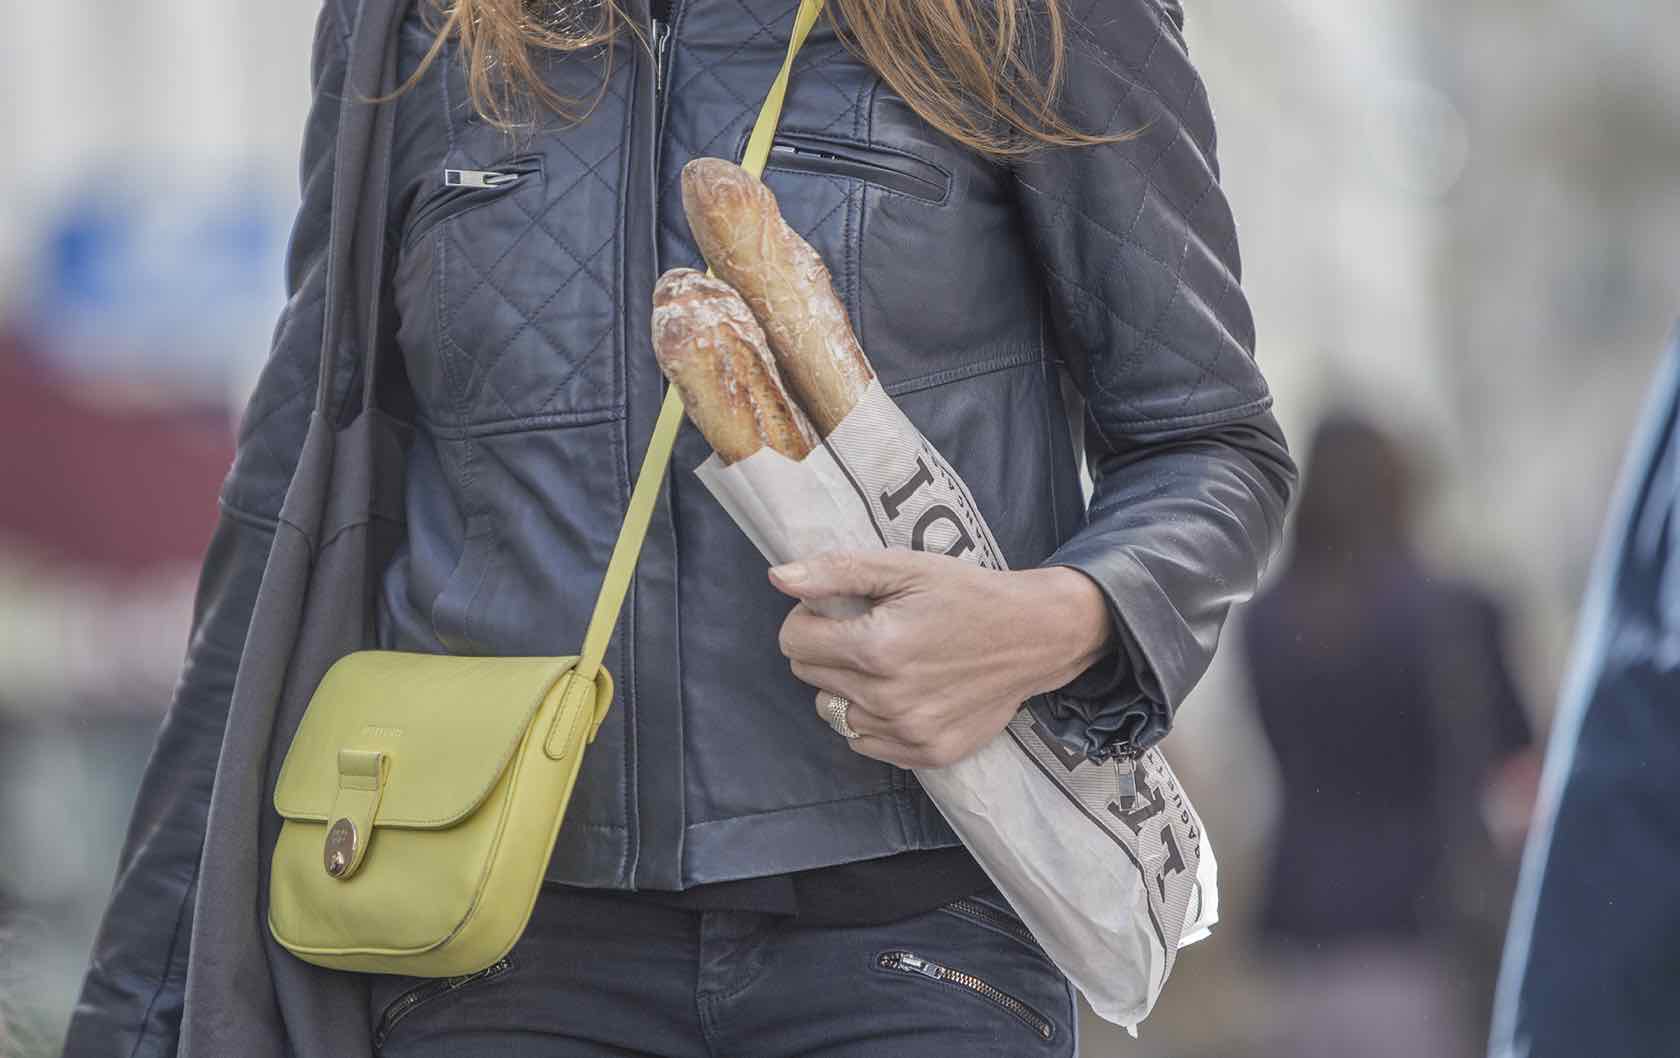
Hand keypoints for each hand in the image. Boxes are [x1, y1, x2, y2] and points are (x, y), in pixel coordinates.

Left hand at [770, 550, 1113, 768]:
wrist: (1033, 637)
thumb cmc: (966, 595)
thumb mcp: (905, 568)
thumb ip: (837, 572)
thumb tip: (778, 577)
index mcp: (878, 647)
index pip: (793, 641)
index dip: (810, 618)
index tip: (842, 610)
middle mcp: (889, 698)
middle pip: (809, 676)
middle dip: (829, 650)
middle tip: (873, 633)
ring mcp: (908, 732)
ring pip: (833, 711)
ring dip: (848, 687)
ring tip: (890, 664)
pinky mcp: (926, 755)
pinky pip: (864, 741)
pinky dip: (873, 718)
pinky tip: (905, 692)